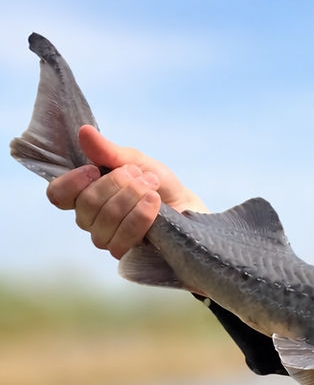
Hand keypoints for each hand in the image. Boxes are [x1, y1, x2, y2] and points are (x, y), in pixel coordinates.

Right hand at [46, 124, 206, 259]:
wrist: (185, 205)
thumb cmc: (156, 183)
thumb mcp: (136, 160)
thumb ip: (108, 151)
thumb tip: (84, 132)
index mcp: (85, 193)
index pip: (58, 194)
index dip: (72, 182)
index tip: (94, 169)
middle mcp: (89, 218)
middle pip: (87, 204)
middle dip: (117, 184)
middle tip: (139, 175)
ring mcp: (104, 237)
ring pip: (105, 220)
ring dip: (131, 198)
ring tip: (151, 187)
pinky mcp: (123, 252)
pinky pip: (122, 238)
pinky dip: (139, 216)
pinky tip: (154, 204)